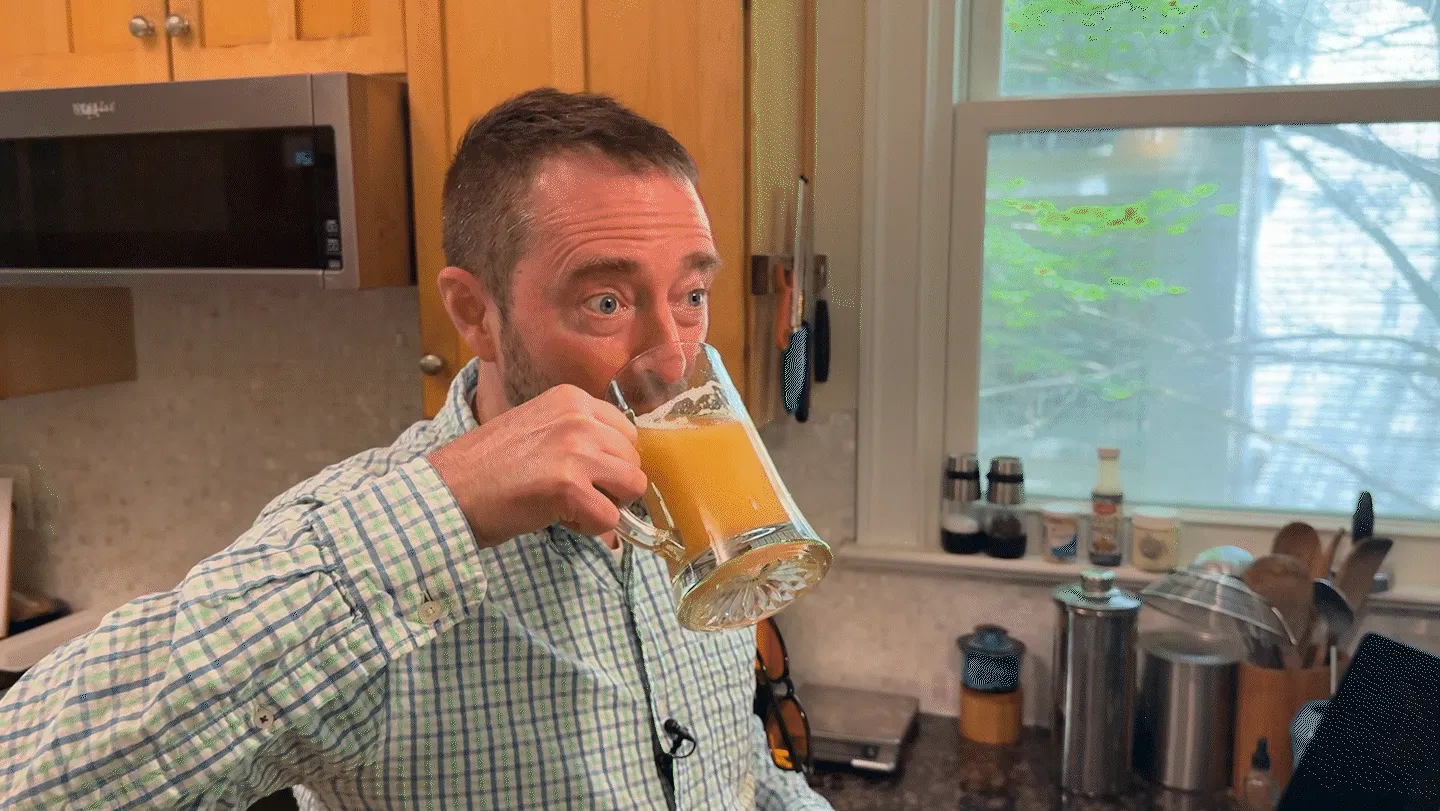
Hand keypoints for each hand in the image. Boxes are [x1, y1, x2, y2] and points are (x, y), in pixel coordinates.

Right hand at [427, 384, 645, 548]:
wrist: (447, 490)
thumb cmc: (486, 465)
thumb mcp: (537, 426)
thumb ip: (577, 433)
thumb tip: (617, 460)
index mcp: (571, 399)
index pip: (626, 433)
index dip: (610, 461)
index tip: (584, 474)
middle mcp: (579, 418)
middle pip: (633, 460)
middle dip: (611, 485)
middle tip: (574, 494)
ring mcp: (576, 451)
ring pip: (631, 487)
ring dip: (605, 505)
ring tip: (569, 506)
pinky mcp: (570, 487)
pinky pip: (610, 519)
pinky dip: (590, 528)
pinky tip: (559, 518)